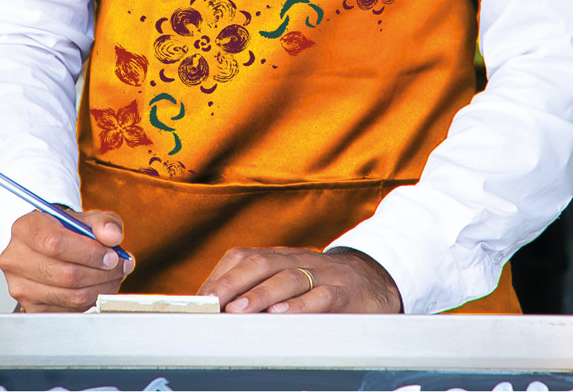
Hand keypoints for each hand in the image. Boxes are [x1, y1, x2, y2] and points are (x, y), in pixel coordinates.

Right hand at [0, 209, 134, 311]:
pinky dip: (90, 301)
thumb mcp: (84, 219)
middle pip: (66, 274)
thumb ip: (103, 222)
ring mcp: (20, 286)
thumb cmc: (64, 233)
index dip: (89, 252)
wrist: (45, 249)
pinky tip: (95, 288)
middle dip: (101, 273)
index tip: (111, 255)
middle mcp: (15, 258)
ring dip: (100, 288)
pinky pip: (70, 310)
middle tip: (118, 267)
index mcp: (24, 229)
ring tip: (111, 277)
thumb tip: (112, 236)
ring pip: (71, 295)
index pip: (55, 244)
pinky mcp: (31, 307)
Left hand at [199, 246, 401, 312]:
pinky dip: (301, 305)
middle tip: (213, 304)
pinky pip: (322, 296)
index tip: (199, 299)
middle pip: (260, 264)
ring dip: (260, 294)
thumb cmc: (319, 284)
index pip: (242, 258)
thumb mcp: (287, 280)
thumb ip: (255, 289)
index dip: (219, 277)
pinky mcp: (345, 293)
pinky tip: (282, 315)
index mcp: (278, 257)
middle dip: (232, 283)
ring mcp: (322, 275)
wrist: (374, 280)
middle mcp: (297, 260)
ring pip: (288, 278)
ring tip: (239, 310)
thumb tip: (215, 309)